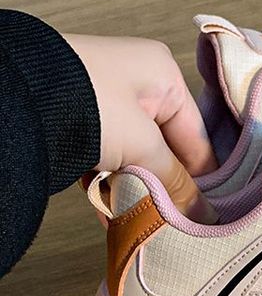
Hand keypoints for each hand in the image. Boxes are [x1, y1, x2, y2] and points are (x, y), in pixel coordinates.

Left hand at [64, 34, 217, 222]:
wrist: (12, 98)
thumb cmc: (86, 102)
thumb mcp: (142, 144)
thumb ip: (174, 180)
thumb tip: (201, 213)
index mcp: (163, 74)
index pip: (197, 135)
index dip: (204, 177)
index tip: (209, 212)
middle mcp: (137, 85)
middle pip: (166, 149)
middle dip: (167, 186)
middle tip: (178, 221)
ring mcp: (105, 104)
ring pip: (134, 159)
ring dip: (137, 191)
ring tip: (146, 221)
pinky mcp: (77, 124)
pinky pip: (105, 162)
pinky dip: (109, 188)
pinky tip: (114, 215)